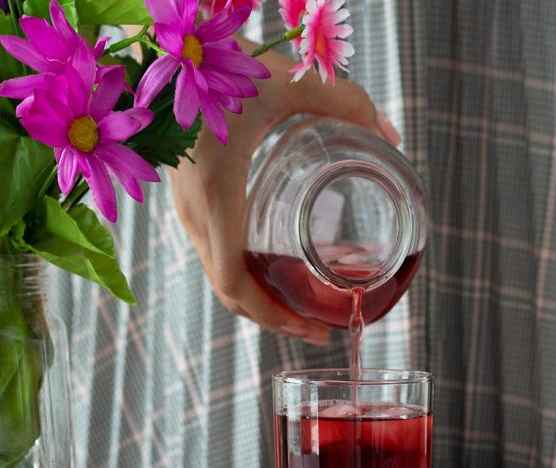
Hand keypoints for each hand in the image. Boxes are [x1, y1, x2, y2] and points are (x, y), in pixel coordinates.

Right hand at [167, 44, 400, 344]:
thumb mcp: (289, 82)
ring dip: (260, 301)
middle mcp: (193, 212)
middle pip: (229, 293)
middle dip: (275, 318)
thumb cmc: (222, 66)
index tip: (314, 326)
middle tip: (321, 325)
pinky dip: (244, 277)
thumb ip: (346, 102)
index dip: (273, 317)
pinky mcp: (186, 201)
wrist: (164, 54)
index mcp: (215, 195)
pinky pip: (214, 256)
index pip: (233, 284)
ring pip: (219, 278)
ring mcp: (185, 209)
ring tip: (304, 306)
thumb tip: (390, 135)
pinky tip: (275, 270)